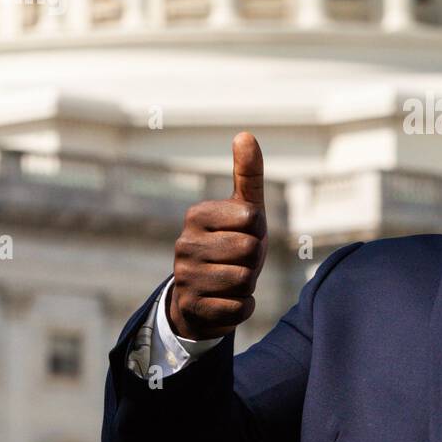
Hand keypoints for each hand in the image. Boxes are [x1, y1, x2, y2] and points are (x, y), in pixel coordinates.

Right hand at [167, 132, 268, 340]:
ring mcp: (185, 277)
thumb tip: (245, 134)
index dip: (257, 229)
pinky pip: (240, 307)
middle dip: (253, 259)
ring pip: (245, 280)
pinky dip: (243, 306)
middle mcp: (184, 244)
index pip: (252, 218)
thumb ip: (247, 173)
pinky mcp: (193, 308)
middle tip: (238, 261)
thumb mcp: (244, 209)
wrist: (205, 296)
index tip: (242, 234)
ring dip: (248, 283)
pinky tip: (226, 301)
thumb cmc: (231, 245)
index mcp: (197, 215)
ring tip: (231, 279)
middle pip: (250, 250)